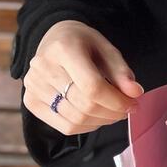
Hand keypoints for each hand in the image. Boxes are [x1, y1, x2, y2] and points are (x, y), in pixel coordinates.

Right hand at [22, 19, 144, 135]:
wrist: (55, 39)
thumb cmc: (83, 43)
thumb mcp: (106, 48)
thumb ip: (121, 71)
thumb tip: (135, 93)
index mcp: (63, 49)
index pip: (92, 86)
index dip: (116, 101)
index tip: (133, 104)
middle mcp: (43, 68)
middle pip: (83, 105)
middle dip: (111, 113)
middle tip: (126, 109)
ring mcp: (33, 86)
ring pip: (74, 120)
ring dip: (101, 121)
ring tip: (113, 113)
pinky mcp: (30, 101)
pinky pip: (64, 126)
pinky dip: (86, 126)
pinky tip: (97, 116)